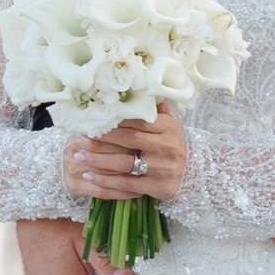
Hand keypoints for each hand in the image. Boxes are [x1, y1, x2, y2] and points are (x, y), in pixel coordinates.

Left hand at [60, 106, 188, 207]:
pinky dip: (106, 181)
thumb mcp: (170, 125)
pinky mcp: (158, 187)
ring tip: (79, 156)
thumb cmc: (173, 144)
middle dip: (102, 138)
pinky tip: (89, 177)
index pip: (138, 122)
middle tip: (81, 136)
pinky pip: (126, 184)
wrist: (195, 172)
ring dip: (98, 160)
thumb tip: (139, 87)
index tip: (94, 120)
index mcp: (170, 128)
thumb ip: (154, 110)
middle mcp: (168, 147)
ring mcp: (163, 168)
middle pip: (129, 140)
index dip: (114, 121)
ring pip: (125, 163)